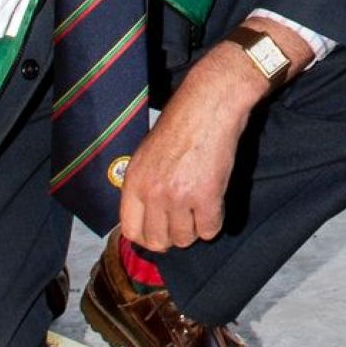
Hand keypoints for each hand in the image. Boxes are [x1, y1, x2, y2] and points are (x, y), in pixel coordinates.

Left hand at [118, 39, 279, 254]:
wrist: (209, 105)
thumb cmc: (180, 124)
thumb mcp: (146, 155)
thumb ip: (143, 187)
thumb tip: (146, 218)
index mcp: (134, 182)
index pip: (131, 231)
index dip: (146, 237)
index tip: (159, 232)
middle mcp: (153, 193)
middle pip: (158, 241)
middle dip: (172, 237)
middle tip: (184, 223)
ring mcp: (179, 197)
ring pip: (185, 239)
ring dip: (194, 230)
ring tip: (200, 210)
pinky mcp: (207, 196)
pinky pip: (210, 230)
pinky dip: (214, 223)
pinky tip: (214, 206)